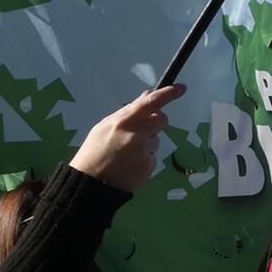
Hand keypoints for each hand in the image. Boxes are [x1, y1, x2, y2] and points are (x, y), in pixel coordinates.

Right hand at [71, 83, 187, 191]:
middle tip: (141, 131)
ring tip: (126, 154)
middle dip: (155, 123)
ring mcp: (144, 152)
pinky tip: (129, 165)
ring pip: (155, 141)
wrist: (90, 183)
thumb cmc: (95, 152)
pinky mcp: (148, 167)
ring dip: (147, 144)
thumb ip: (128, 112)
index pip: (150, 103)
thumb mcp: (105, 127)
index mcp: (123, 122)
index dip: (168, 94)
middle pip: (161, 120)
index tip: (181, 88)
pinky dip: (144, 160)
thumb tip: (148, 95)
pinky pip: (152, 158)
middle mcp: (136, 135)